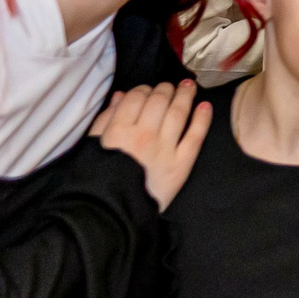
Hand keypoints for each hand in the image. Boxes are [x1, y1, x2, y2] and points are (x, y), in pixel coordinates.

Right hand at [94, 81, 209, 209]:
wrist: (112, 211)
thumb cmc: (98, 178)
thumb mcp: (93, 147)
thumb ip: (105, 120)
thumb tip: (122, 95)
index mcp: (118, 131)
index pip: (136, 98)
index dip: (143, 89)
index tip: (147, 90)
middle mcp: (143, 135)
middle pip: (159, 102)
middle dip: (166, 90)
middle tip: (171, 86)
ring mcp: (165, 149)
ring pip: (179, 113)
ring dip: (185, 96)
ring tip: (189, 87)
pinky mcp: (181, 164)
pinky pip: (196, 136)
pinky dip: (202, 118)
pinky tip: (205, 106)